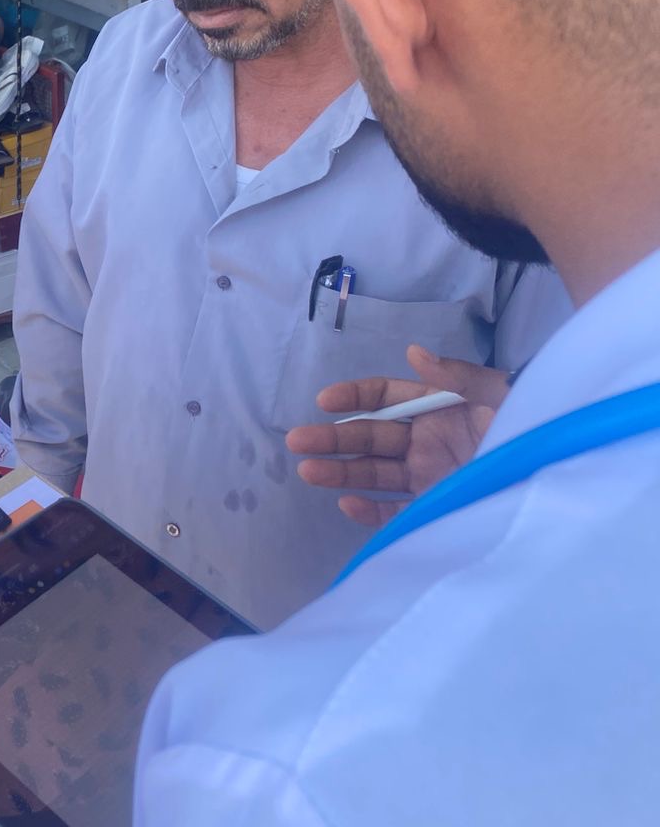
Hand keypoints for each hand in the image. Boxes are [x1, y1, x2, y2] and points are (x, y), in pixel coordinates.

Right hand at [285, 345, 512, 527]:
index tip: (325, 401)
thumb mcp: (499, 392)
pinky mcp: (435, 504)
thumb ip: (456, 376)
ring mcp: (427, 473)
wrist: (563, 469)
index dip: (354, 398)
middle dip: (332, 437)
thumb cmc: (532, 422)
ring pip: (374, 472)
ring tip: (308, 471)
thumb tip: (413, 352)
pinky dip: (371, 509)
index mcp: (435, 405)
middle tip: (297, 440)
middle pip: (369, 437)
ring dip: (340, 471)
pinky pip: (396, 508)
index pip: (384, 398)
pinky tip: (347, 504)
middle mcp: (424, 439)